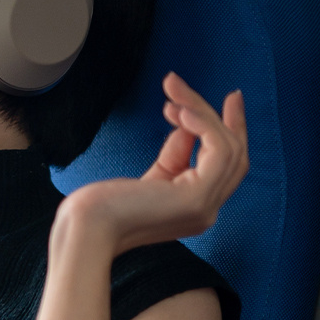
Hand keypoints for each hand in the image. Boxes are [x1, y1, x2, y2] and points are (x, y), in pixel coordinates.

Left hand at [57, 72, 249, 255]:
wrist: (85, 228)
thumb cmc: (104, 206)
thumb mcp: (150, 177)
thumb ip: (175, 155)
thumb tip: (188, 125)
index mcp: (196, 208)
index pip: (227, 168)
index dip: (230, 132)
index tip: (228, 102)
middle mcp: (207, 211)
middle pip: (234, 156)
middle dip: (228, 119)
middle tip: (222, 90)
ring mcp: (205, 207)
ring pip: (228, 149)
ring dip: (205, 114)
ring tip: (176, 94)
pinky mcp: (195, 198)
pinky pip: (218, 152)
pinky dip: (205, 126)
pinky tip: (182, 111)